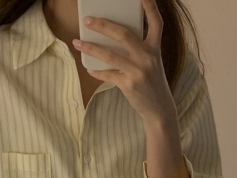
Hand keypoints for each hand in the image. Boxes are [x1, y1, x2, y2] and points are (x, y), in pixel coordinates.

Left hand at [72, 0, 176, 127]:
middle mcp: (148, 57)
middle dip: (103, 25)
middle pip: (123, 34)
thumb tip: (112, 41)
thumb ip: (139, 51)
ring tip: (77, 42)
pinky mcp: (129, 85)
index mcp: (155, 48)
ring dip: (91, 48)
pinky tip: (89, 69)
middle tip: (87, 20)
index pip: (156, 23)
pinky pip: (107, 74)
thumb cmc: (152, 84)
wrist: (159, 108)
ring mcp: (138, 71)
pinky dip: (96, 71)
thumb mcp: (152, 63)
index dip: (150, 7)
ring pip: (110, 54)